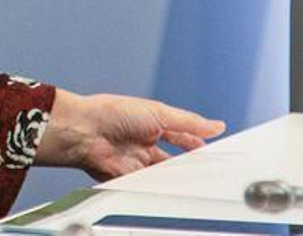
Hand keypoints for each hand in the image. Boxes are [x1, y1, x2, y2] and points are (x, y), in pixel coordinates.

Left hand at [35, 89, 225, 180]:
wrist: (85, 131)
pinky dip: (161, 189)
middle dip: (191, 165)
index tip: (216, 152)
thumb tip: (216, 125)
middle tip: (210, 172)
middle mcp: (145, 144)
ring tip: (196, 182)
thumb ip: (188, 123)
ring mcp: (136, 162)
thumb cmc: (114, 113)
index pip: (181, 137)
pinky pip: (149, 186)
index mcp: (152, 124)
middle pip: (174, 160)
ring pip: (164, 175)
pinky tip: (173, 189)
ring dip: (178, 178)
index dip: (198, 144)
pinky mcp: (128, 178)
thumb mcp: (159, 113)